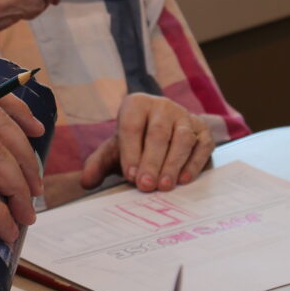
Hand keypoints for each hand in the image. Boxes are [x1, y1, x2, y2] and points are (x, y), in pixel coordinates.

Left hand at [79, 94, 214, 192]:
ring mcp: (185, 116)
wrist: (160, 135)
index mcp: (136, 104)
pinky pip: (202, 146)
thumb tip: (86, 181)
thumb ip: (97, 164)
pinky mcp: (203, 130)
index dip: (130, 152)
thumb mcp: (113, 150)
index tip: (130, 175)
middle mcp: (162, 106)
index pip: (131, 126)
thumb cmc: (133, 144)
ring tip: (164, 186)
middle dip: (151, 161)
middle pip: (158, 133)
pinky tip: (184, 180)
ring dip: (173, 164)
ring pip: (182, 138)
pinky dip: (194, 163)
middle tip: (146, 186)